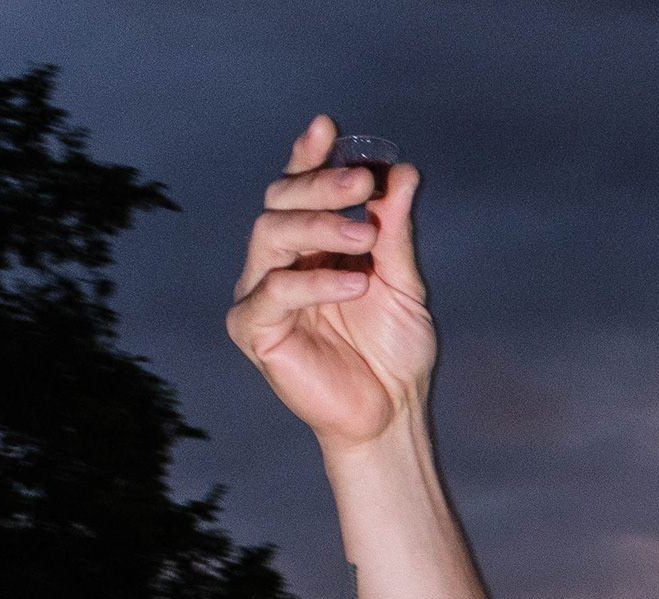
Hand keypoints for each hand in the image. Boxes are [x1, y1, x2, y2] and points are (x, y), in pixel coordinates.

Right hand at [228, 117, 437, 451]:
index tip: (329, 127)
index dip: (308, 156)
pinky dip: (316, 282)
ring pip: (271, 234)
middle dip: (319, 185)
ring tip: (364, 236)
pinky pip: (275, 291)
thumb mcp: (404, 283)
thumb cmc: (396, 351)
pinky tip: (356, 283)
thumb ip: (395, 230)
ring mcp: (261, 292)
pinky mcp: (254, 328)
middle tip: (361, 182)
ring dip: (318, 225)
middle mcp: (278, 262)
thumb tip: (401, 172)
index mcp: (310, 246)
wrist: (393, 412)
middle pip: (280, 202)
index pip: (299, 189)